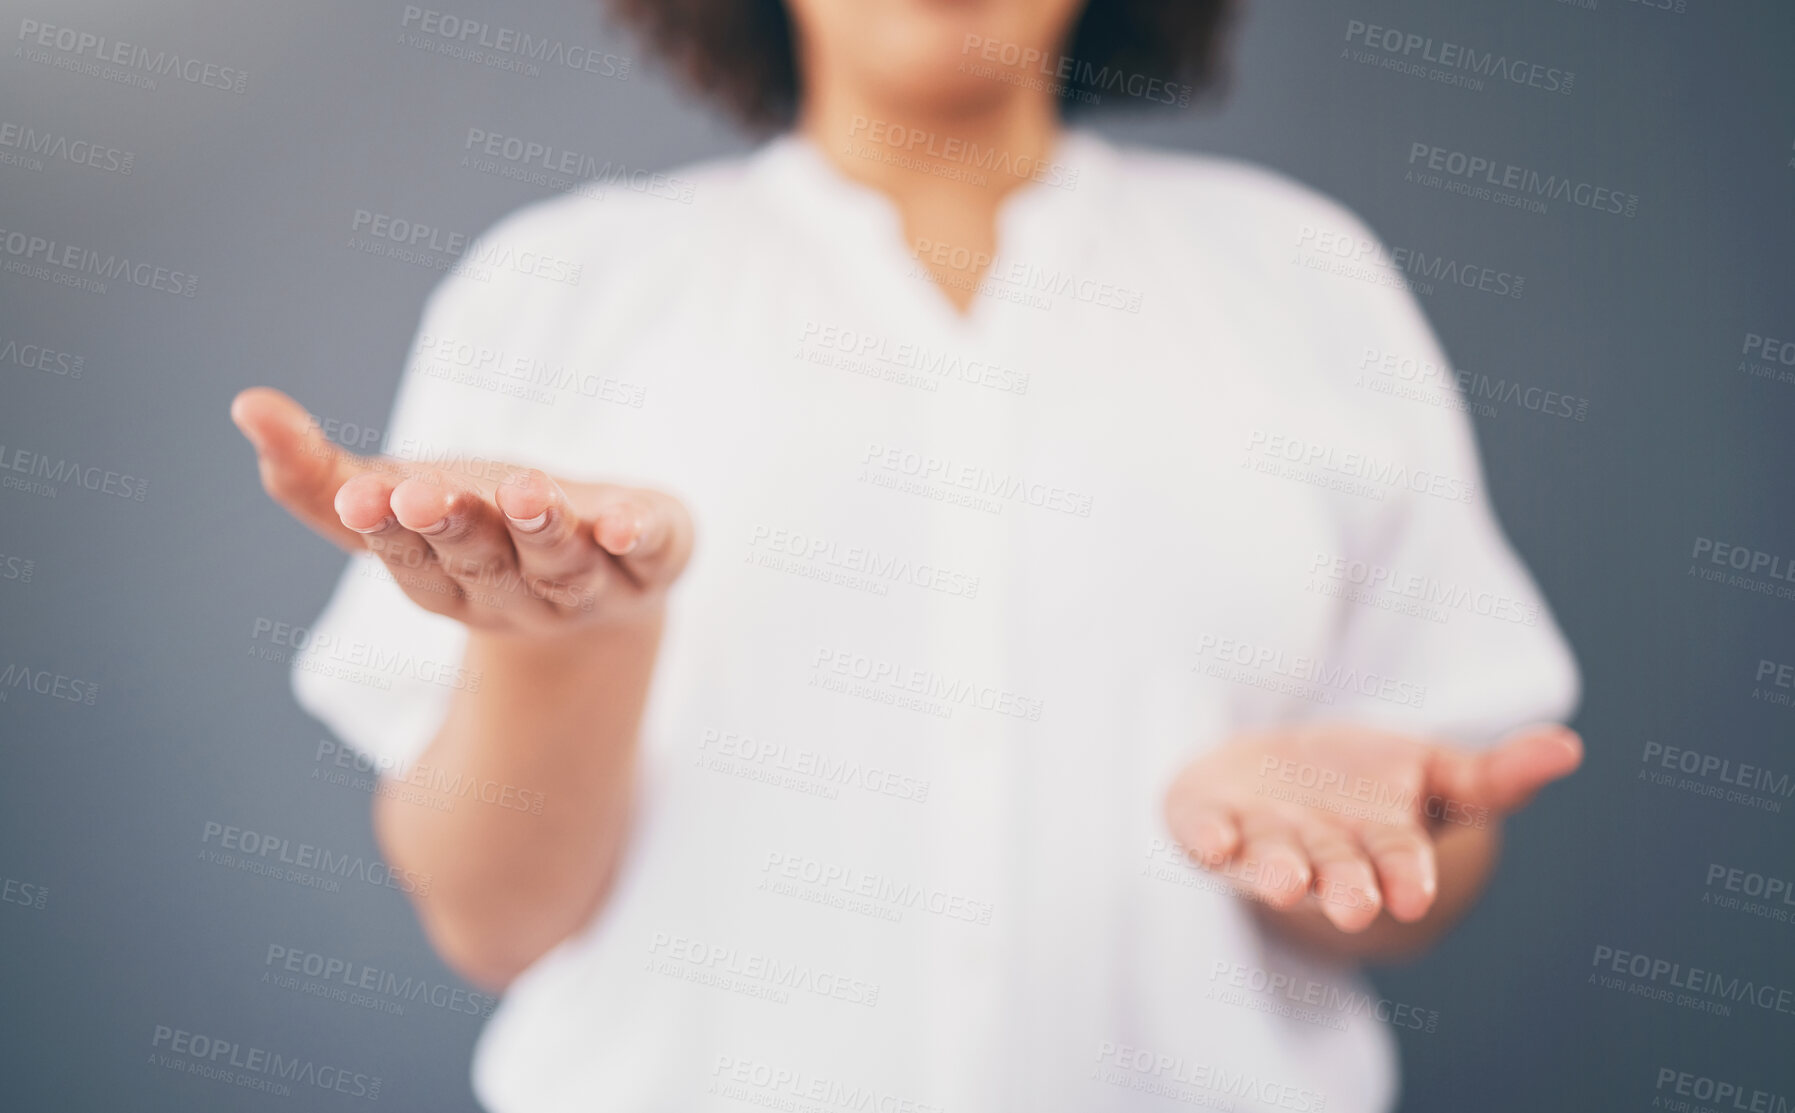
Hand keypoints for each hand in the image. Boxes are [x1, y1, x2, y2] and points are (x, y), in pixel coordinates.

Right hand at [230, 387, 692, 633]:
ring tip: (525, 492)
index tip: (367, 494)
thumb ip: (318, 474)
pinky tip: (626, 520)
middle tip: (426, 494)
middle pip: (480, 565)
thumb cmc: (479, 524)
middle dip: (453, 530)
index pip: (409, 560)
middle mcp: (514, 593)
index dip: (387, 529)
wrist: (600, 566)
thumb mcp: (400, 496)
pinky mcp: (655, 560)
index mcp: (444, 581)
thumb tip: (245, 405)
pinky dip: (637, 538)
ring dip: (541, 530)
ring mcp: (588, 586)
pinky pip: (650, 554)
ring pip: (562, 566)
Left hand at [1163, 722, 1581, 933]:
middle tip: (1353, 908)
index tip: (1410, 896)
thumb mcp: (1434, 774)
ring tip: (1286, 883)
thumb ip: (1496, 774)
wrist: (1274, 779)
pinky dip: (1206, 836)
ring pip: (1267, 858)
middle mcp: (1317, 848)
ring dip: (1274, 870)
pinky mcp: (1203, 816)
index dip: (1404, 874)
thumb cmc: (1362, 784)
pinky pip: (1199, 830)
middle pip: (1334, 869)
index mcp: (1377, 843)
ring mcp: (1257, 834)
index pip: (1398, 860)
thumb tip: (1568, 747)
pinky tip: (1215, 838)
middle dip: (1343, 886)